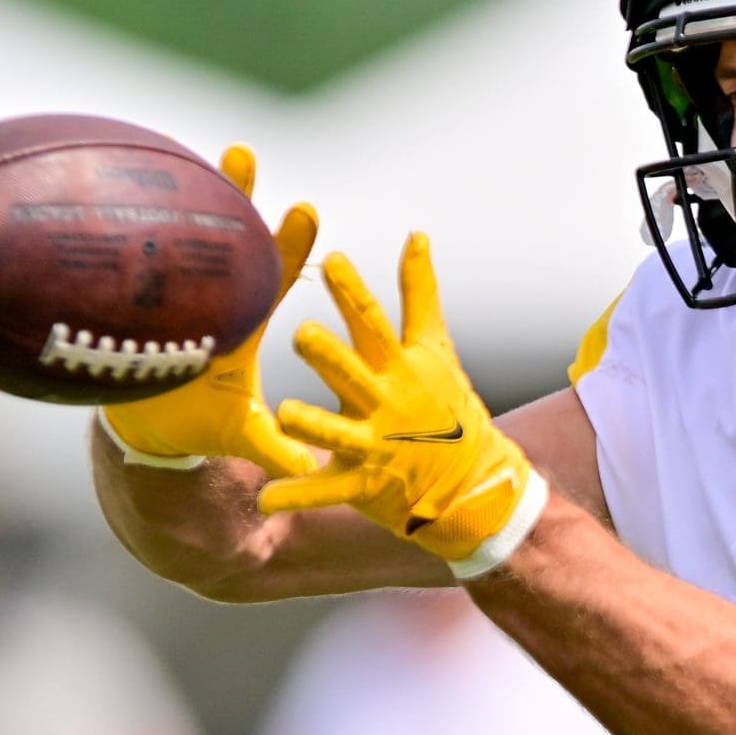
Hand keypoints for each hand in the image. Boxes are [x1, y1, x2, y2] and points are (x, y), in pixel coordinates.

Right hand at [101, 144, 320, 477]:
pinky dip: (130, 224)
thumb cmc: (202, 426)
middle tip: (243, 154)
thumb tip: (310, 469)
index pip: (272, 276)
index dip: (288, 246)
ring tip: (200, 152)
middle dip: (236, 200)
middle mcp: (213, 299)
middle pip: (227, 242)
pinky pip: (133, 257)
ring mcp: (173, 296)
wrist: (150, 433)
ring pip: (182, 238)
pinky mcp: (135, 303)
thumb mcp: (243, 434)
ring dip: (189, 196)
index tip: (307, 211)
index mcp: (243, 322)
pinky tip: (124, 182)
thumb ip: (275, 447)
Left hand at [259, 237, 546, 575]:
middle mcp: (385, 403)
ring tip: (284, 414)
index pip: (373, 322)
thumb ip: (420, 292)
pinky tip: (265, 500)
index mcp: (397, 367)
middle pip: (353, 374)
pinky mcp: (363, 485)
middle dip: (330, 356)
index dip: (353, 292)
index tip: (331, 260)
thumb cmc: (445, 405)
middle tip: (301, 333)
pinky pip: (325, 490)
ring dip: (314, 424)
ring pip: (338, 433)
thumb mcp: (434, 347)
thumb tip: (417, 234)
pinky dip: (296, 495)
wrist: (470, 482)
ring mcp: (375, 446)